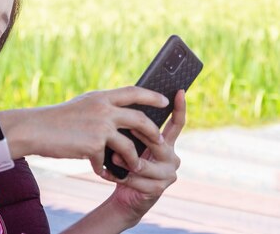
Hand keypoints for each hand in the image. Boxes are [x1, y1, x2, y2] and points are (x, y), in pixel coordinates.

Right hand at [27, 86, 168, 173]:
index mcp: (100, 97)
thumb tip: (118, 114)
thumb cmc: (55, 119)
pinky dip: (105, 169)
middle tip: (160, 141)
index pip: (133, 92)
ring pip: (129, 145)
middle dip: (153, 132)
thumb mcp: (81, 106)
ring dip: (134, 159)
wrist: (35, 129)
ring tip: (136, 166)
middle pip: (140, 120)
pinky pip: (107, 161)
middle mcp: (103, 109)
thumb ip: (99, 108)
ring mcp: (100, 127)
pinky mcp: (94, 145)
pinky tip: (101, 172)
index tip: (164, 101)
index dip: (151, 96)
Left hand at [102, 89, 185, 223]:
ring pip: (144, 164)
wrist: (125, 194)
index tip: (179, 91)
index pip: (176, 123)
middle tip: (122, 131)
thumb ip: (134, 130)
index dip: (179, 108)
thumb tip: (125, 108)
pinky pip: (136, 180)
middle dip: (138, 137)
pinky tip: (105, 172)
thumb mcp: (131, 144)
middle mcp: (172, 157)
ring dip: (125, 160)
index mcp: (167, 143)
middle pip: (157, 142)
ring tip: (112, 157)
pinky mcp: (158, 189)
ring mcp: (168, 174)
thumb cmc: (126, 162)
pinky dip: (118, 175)